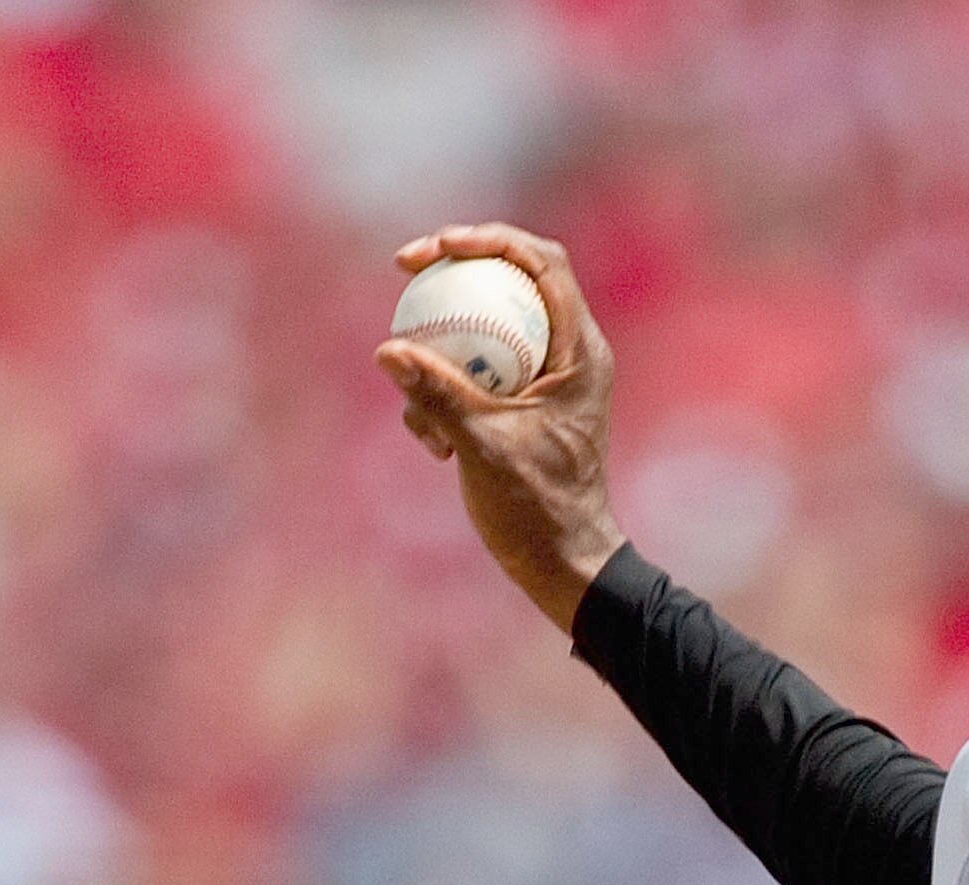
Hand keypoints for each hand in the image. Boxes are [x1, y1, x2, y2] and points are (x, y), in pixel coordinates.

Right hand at [375, 223, 624, 632]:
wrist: (564, 561)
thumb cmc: (538, 509)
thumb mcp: (482, 448)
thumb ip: (438, 395)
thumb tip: (388, 349)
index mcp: (580, 352)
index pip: (543, 263)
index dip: (490, 240)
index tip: (438, 247)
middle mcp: (569, 354)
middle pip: (511, 280)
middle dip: (456, 271)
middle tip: (406, 271)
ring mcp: (546, 377)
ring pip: (486, 328)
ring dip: (441, 351)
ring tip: (421, 411)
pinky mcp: (522, 402)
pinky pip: (476, 371)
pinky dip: (444, 393)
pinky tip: (432, 443)